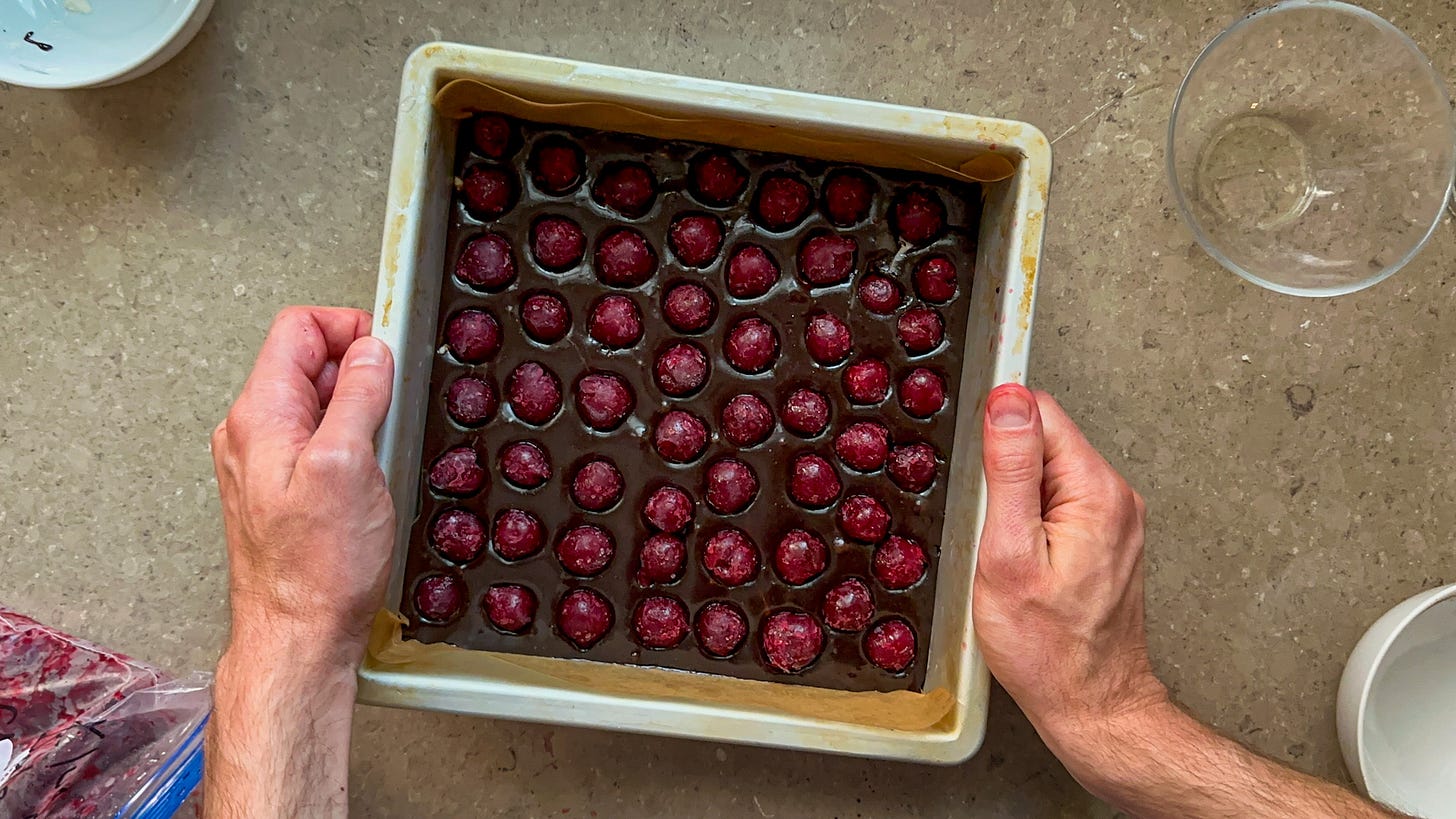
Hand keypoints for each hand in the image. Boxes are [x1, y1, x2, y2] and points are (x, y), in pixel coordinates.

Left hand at [211, 307, 394, 669]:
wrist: (297, 637)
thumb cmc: (315, 569)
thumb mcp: (349, 464)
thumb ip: (358, 396)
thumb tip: (371, 351)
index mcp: (260, 414)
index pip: (298, 328)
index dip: (349, 327)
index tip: (388, 349)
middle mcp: (253, 433)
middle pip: (308, 362)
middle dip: (359, 369)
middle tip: (394, 401)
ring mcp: (267, 463)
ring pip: (318, 402)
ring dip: (359, 409)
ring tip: (384, 444)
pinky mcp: (285, 491)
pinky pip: (321, 441)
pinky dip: (353, 442)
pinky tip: (373, 475)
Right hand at [973, 384, 1165, 752]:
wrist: (1090, 704)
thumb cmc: (1048, 648)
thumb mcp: (1008, 553)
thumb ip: (1008, 470)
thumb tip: (1007, 402)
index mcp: (1096, 490)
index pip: (1039, 413)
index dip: (995, 434)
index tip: (977, 474)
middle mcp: (1115, 497)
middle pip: (1043, 442)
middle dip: (1002, 474)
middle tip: (991, 531)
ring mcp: (1113, 520)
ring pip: (1046, 475)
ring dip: (1013, 503)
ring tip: (1005, 552)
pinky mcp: (1104, 540)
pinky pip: (1055, 505)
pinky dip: (1028, 524)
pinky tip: (1021, 563)